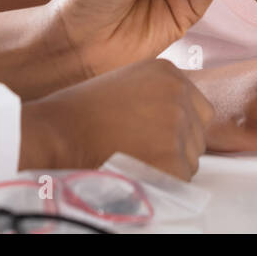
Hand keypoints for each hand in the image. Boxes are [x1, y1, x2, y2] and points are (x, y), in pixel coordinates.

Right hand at [18, 59, 212, 178]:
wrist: (56, 132)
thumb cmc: (81, 112)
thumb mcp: (127, 82)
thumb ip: (158, 94)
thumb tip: (180, 117)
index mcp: (168, 72)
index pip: (200, 110)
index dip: (180, 129)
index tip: (155, 136)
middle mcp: (178, 93)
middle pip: (198, 135)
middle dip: (177, 148)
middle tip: (142, 151)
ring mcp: (176, 123)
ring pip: (191, 158)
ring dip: (169, 166)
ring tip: (134, 158)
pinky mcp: (171, 155)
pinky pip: (180, 178)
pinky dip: (162, 182)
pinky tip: (135, 171)